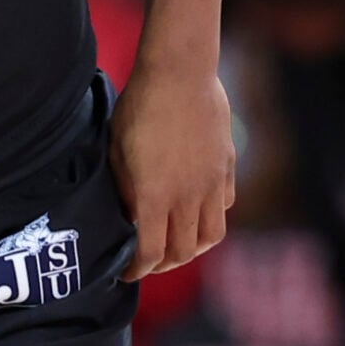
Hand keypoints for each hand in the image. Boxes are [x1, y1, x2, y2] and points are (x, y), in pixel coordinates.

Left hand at [110, 64, 235, 277]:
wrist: (180, 72)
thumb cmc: (140, 106)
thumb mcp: (117, 150)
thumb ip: (124, 188)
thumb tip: (130, 216)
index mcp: (154, 195)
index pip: (151, 253)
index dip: (138, 270)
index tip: (126, 273)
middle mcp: (187, 196)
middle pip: (184, 252)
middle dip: (164, 265)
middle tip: (150, 262)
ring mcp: (212, 182)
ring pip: (211, 235)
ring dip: (194, 248)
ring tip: (178, 244)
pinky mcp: (227, 166)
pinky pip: (224, 205)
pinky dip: (211, 216)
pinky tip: (197, 209)